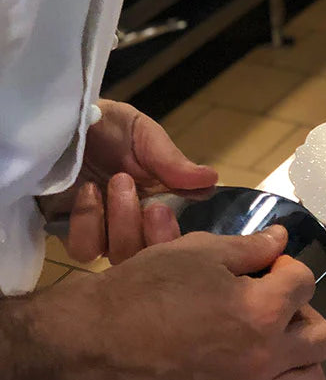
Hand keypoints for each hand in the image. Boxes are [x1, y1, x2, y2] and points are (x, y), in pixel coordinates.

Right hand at [22, 227, 325, 379]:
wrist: (99, 336)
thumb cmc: (150, 286)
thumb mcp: (202, 251)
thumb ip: (252, 247)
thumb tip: (282, 238)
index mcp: (263, 311)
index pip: (305, 282)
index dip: (285, 267)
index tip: (264, 268)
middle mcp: (265, 357)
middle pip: (322, 337)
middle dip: (304, 313)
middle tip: (274, 305)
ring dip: (300, 358)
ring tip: (272, 342)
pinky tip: (253, 379)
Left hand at [38, 100, 217, 263]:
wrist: (58, 122)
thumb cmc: (106, 126)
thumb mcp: (143, 134)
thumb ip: (171, 161)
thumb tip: (212, 180)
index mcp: (162, 202)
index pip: (181, 237)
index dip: (180, 238)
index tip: (173, 211)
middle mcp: (137, 223)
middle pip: (155, 257)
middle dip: (155, 235)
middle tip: (155, 206)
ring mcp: (106, 232)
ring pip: (122, 256)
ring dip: (124, 224)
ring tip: (118, 183)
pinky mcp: (72, 233)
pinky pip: (85, 249)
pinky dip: (90, 222)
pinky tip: (90, 192)